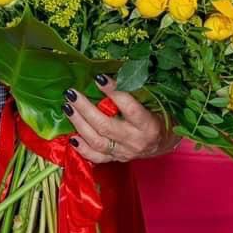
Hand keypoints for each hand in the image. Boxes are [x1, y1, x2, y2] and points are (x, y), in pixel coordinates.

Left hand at [62, 74, 179, 163]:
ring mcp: (124, 152)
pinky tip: (72, 137)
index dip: (113, 91)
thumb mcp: (153, 101)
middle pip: (105, 126)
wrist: (164, 143)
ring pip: (97, 142)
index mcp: (148, 124)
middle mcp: (135, 141)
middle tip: (72, 93)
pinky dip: (83, 149)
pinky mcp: (117, 160)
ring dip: (79, 124)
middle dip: (85, 108)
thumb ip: (134, 91)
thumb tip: (109, 72)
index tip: (98, 78)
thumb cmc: (159, 115)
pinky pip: (97, 158)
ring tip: (67, 108)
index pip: (128, 107)